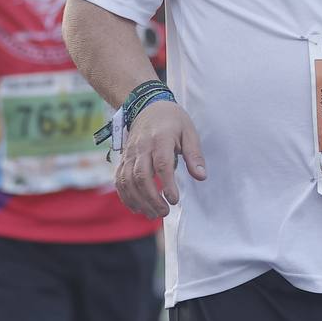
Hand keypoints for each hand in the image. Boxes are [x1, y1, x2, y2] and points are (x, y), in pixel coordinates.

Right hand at [114, 100, 206, 219]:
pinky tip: (137, 208)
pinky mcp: (123, 159)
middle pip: (141, 176)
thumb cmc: (173, 120)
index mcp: (161, 139)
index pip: (162, 164)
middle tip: (165, 211)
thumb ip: (194, 155)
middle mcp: (142, 147)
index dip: (167, 184)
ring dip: (138, 201)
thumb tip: (201, 177)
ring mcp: (130, 153)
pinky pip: (119, 180)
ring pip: (128, 181)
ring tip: (153, 214)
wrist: (147, 106)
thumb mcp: (189, 132)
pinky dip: (125, 196)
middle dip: (152, 198)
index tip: (175, 200)